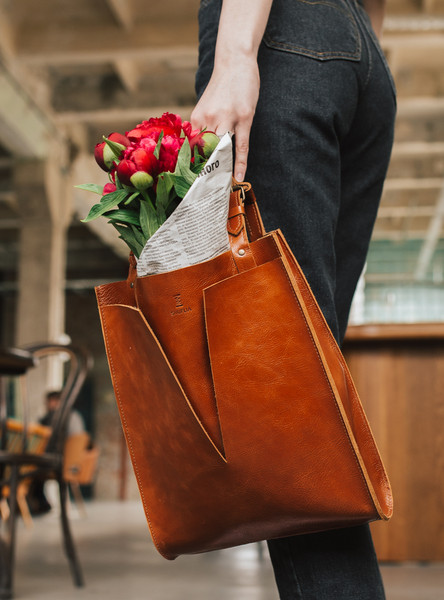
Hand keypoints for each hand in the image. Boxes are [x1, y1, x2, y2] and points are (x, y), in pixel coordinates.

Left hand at [191, 55, 259, 181]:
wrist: (235, 60)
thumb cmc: (221, 86)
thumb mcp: (205, 106)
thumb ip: (202, 126)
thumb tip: (198, 149)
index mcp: (196, 117)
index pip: (191, 148)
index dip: (190, 167)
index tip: (187, 185)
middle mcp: (209, 118)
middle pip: (205, 152)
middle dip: (203, 173)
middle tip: (201, 195)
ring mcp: (228, 117)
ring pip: (222, 150)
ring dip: (220, 170)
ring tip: (219, 189)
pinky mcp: (244, 116)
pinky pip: (241, 145)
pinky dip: (239, 162)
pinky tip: (237, 176)